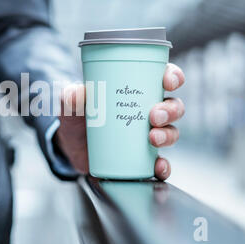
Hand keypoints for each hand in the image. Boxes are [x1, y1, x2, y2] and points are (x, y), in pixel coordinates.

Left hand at [55, 63, 184, 179]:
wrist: (70, 147)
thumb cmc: (77, 118)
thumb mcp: (72, 105)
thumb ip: (71, 97)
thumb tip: (76, 93)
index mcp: (137, 90)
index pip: (164, 78)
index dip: (173, 77)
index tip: (167, 81)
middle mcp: (147, 111)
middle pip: (173, 106)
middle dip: (170, 110)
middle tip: (154, 116)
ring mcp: (147, 135)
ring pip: (171, 132)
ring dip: (168, 135)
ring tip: (153, 138)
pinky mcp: (143, 158)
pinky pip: (161, 163)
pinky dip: (164, 166)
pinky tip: (158, 166)